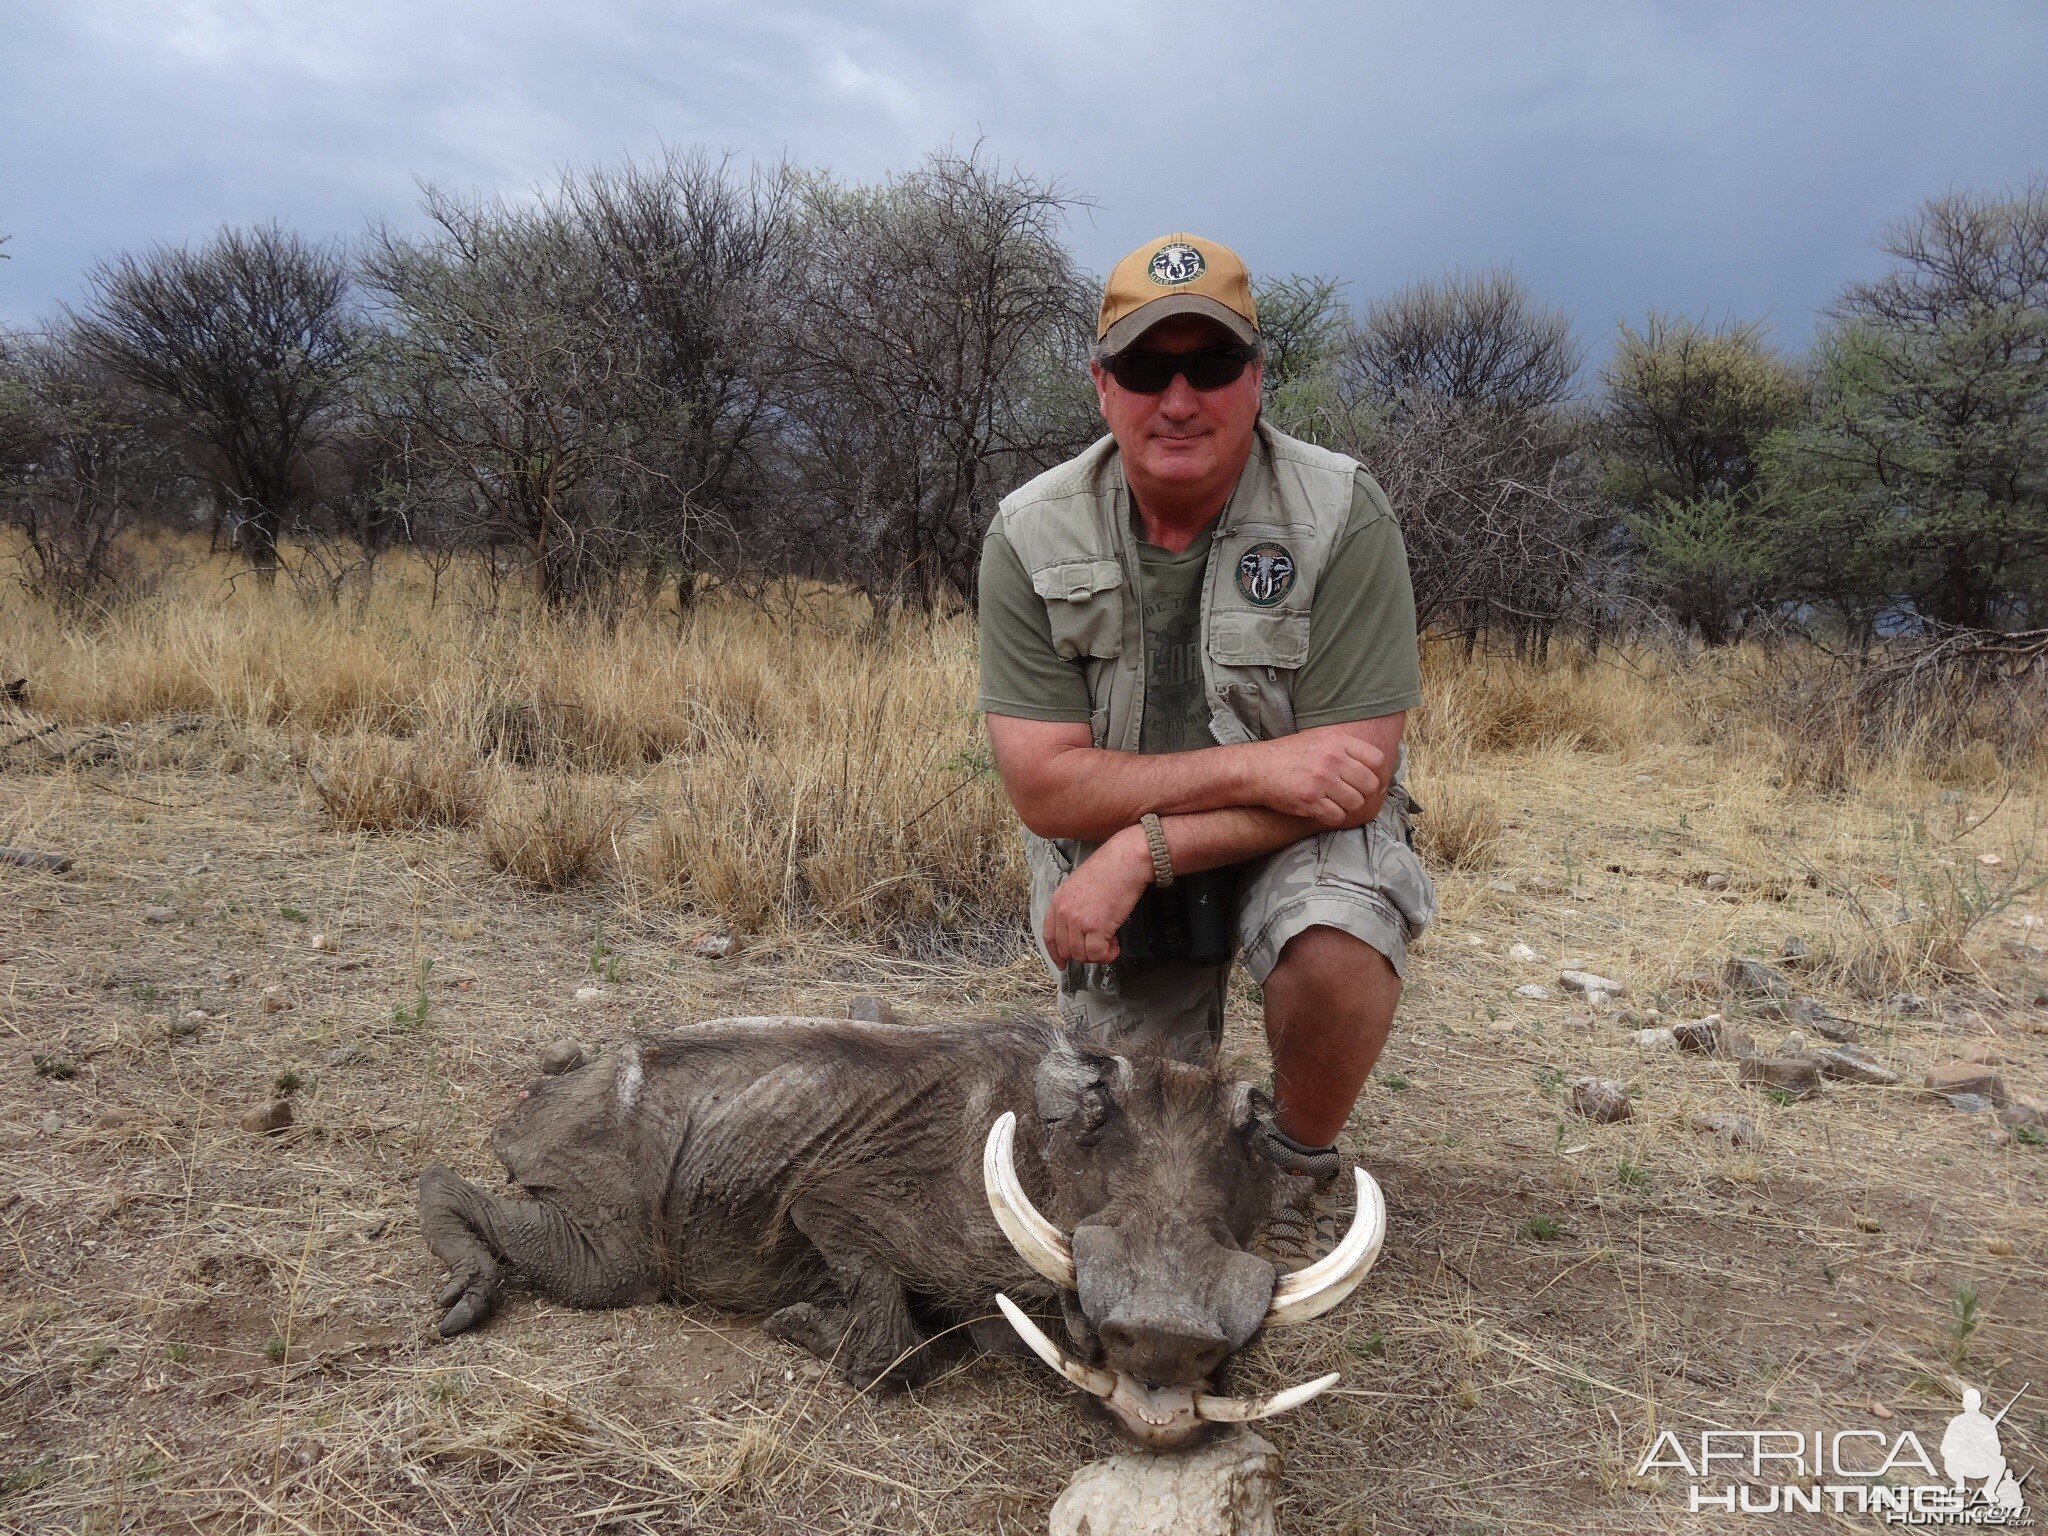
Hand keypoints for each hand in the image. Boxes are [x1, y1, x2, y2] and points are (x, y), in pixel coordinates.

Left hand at [1043, 828, 1154, 967]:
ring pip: (1082, 955)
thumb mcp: (1079, 884)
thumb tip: (1081, 927)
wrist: (1125, 861)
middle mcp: (1064, 913)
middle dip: (1084, 954)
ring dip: (1098, 954)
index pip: (1049, 936)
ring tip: (1112, 943)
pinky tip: (1116, 946)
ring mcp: (1078, 921)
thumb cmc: (1109, 869)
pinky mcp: (1096, 927)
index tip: (1062, 963)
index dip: (1056, 953)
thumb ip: (1074, 905)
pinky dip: (1108, 955)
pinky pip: (1097, 953)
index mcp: (1058, 901)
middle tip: (1100, 947)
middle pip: (1066, 949)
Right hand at [1249, 725, 1386, 827]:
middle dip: (1364, 794)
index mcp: (1338, 742)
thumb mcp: (1320, 740)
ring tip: (1334, 802)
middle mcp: (1332, 759)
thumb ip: (1347, 749)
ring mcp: (1321, 779)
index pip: (1377, 760)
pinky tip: (1323, 811)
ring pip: (1356, 803)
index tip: (1371, 782)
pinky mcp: (1310, 799)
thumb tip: (1378, 767)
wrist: (1258, 768)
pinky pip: (1337, 816)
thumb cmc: (1290, 756)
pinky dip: (1333, 817)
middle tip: (1352, 796)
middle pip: (1370, 784)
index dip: (1378, 775)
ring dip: (1348, 807)